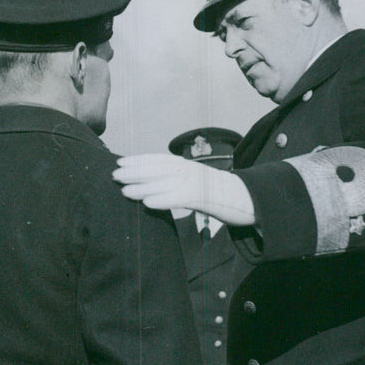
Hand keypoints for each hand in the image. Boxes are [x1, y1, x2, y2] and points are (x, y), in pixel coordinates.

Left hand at [113, 154, 255, 225]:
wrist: (249, 199)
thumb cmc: (221, 195)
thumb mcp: (198, 183)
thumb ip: (180, 184)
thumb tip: (157, 189)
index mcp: (188, 166)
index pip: (159, 159)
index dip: (139, 160)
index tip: (121, 161)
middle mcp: (190, 170)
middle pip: (158, 169)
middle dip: (134, 171)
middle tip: (114, 174)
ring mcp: (197, 183)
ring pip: (165, 183)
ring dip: (142, 187)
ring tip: (124, 190)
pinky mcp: (204, 198)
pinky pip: (179, 198)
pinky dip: (162, 200)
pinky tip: (147, 204)